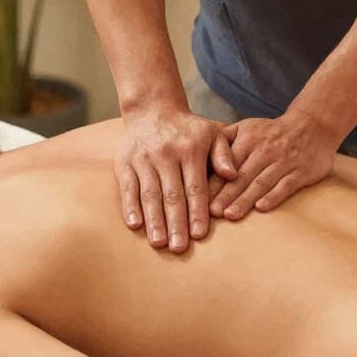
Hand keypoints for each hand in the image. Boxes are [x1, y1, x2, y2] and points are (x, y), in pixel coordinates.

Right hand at [118, 108, 238, 251]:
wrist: (152, 108)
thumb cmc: (188, 129)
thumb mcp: (212, 133)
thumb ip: (224, 154)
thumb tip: (232, 175)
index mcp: (190, 149)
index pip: (195, 186)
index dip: (197, 212)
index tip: (200, 235)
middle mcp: (166, 154)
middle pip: (172, 194)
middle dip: (175, 223)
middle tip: (178, 248)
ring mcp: (143, 159)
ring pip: (150, 194)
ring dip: (154, 220)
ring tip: (158, 243)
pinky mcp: (125, 162)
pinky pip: (127, 187)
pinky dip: (130, 207)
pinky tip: (134, 225)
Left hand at [210, 110, 338, 220]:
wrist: (312, 125)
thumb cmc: (271, 132)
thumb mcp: (246, 127)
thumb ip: (223, 140)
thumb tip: (198, 157)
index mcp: (248, 139)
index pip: (228, 164)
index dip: (215, 182)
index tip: (200, 199)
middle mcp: (265, 150)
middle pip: (242, 176)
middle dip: (226, 194)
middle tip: (211, 212)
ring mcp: (285, 160)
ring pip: (262, 182)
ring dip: (245, 199)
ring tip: (230, 215)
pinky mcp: (302, 171)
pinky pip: (286, 185)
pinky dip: (274, 196)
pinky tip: (262, 208)